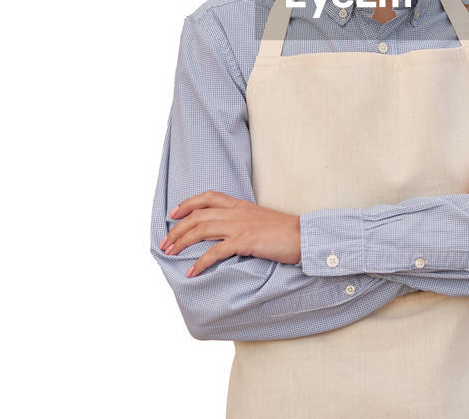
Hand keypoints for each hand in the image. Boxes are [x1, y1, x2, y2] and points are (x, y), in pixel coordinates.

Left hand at [160, 191, 301, 276]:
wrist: (303, 236)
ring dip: (182, 242)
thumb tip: (227, 232)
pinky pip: (215, 251)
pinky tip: (191, 272)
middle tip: (165, 243)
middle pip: (198, 215)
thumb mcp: (260, 219)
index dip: (186, 204)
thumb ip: (242, 220)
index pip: (207, 197)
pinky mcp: (245, 241)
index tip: (172, 214)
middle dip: (177, 229)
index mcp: (240, 204)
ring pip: (201, 229)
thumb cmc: (284, 231)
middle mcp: (237, 212)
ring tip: (170, 254)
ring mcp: (240, 225)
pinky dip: (200, 262)